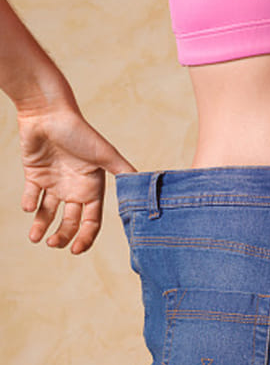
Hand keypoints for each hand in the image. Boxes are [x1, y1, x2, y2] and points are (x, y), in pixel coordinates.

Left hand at [17, 104, 135, 253]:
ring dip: (42, 226)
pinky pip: (31, 196)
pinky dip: (29, 204)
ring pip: (48, 213)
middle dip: (63, 236)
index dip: (86, 236)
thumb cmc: (80, 132)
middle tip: (53, 244)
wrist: (49, 114)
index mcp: (92, 187)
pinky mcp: (35, 175)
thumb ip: (123, 171)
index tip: (76, 250)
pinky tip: (29, 206)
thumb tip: (144, 185)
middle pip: (70, 221)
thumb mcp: (105, 154)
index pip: (91, 219)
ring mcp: (54, 182)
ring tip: (35, 237)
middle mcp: (74, 188)